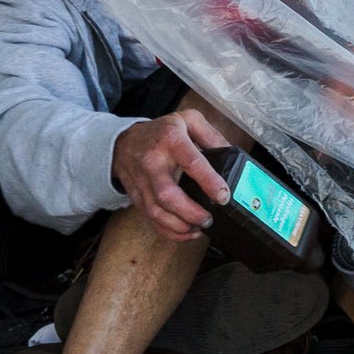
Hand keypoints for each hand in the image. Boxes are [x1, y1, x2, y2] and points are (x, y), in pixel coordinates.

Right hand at [111, 108, 232, 239]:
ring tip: (200, 228)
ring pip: (156, 212)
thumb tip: (231, 155)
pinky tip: (185, 233)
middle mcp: (153, 163)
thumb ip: (211, 135)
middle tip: (209, 219)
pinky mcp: (137, 197)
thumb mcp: (188, 120)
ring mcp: (142, 182)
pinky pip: (150, 219)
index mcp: (171, 140)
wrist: (122, 142)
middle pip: (167, 195)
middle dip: (190, 212)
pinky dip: (168, 231)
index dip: (209, 181)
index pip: (191, 162)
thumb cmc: (161, 132)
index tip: (223, 196)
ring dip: (179, 226)